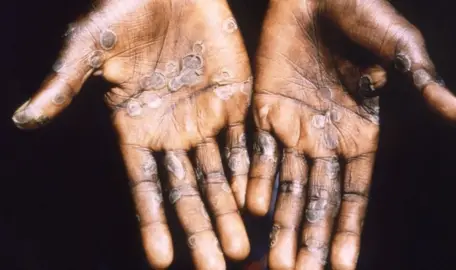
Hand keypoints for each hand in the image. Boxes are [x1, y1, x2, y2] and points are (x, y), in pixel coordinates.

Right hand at [11, 0, 250, 268]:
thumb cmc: (124, 13)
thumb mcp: (90, 48)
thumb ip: (64, 85)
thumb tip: (24, 118)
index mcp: (137, 129)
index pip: (147, 188)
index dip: (154, 223)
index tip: (162, 263)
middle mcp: (173, 133)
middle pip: (188, 192)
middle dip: (201, 231)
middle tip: (215, 269)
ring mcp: (206, 119)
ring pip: (220, 175)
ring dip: (230, 211)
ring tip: (240, 248)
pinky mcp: (235, 99)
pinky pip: (245, 142)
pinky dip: (250, 171)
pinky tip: (255, 201)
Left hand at [247, 0, 455, 268]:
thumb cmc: (364, 15)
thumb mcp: (399, 51)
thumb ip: (423, 87)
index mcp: (360, 135)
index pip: (353, 194)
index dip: (347, 230)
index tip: (342, 267)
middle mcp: (325, 140)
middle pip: (316, 199)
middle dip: (308, 238)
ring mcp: (293, 128)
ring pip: (285, 184)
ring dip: (279, 221)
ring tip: (273, 261)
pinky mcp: (264, 111)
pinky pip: (257, 153)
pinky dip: (253, 180)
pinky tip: (249, 210)